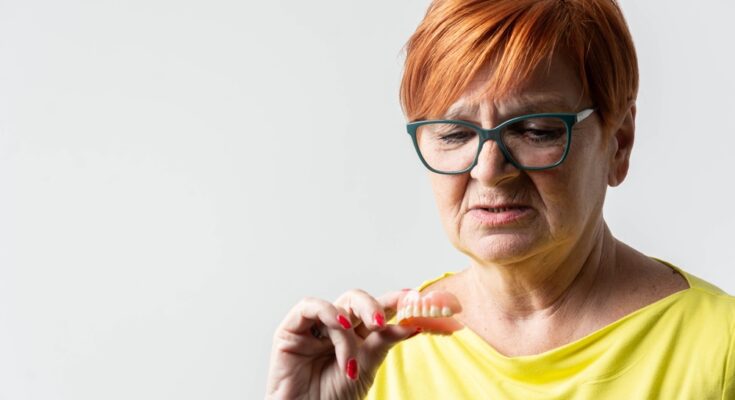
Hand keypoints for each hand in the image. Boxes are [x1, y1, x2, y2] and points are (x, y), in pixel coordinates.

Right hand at [265, 289, 416, 398]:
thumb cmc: (333, 397)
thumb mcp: (366, 367)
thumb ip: (383, 342)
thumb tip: (412, 324)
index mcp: (357, 335)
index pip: (377, 310)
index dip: (394, 301)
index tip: (413, 299)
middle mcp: (336, 327)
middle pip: (357, 300)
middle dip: (373, 307)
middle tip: (380, 323)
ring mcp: (314, 327)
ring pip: (338, 305)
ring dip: (349, 328)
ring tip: (351, 361)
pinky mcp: (290, 329)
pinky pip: (309, 307)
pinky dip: (328, 313)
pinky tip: (341, 329)